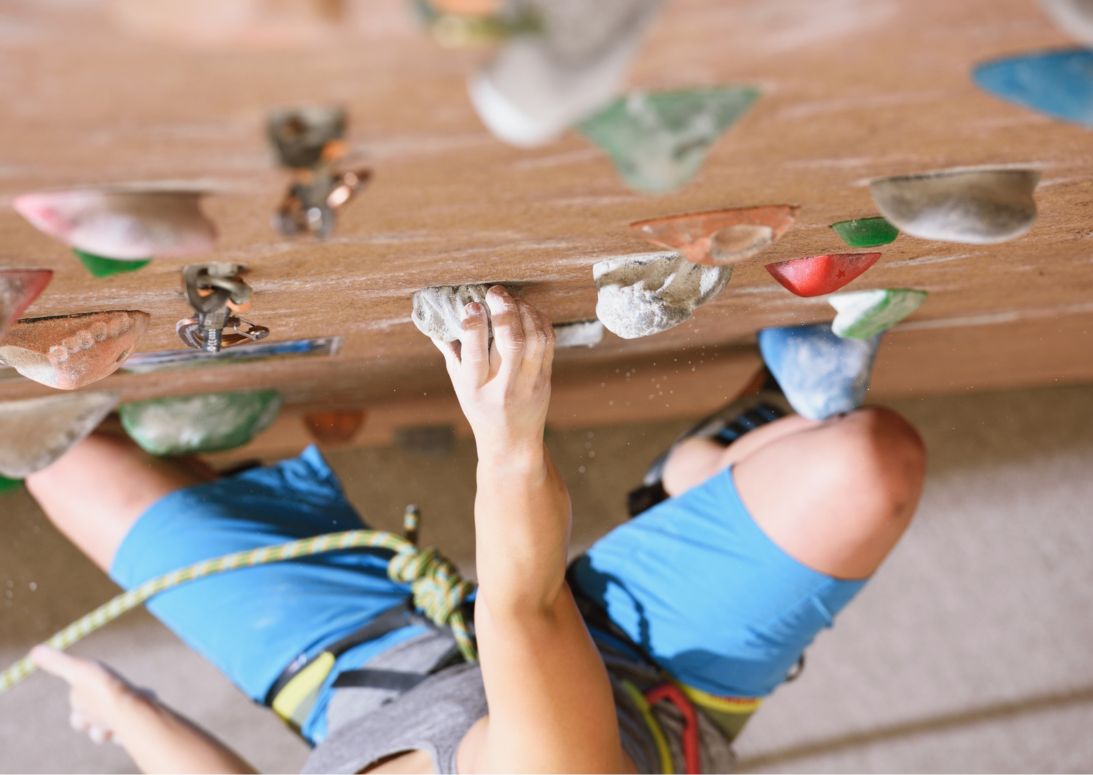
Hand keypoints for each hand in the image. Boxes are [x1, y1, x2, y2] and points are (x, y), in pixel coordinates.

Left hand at [31, 646, 151, 745]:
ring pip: (113, 728)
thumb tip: (34, 651)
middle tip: (105, 703)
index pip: (77, 710)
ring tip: (126, 702)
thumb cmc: (101, 688)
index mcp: (81, 712)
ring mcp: (117, 727)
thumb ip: (57, 662)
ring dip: (116, 720)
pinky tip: (147, 700)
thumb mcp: (77, 669)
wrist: (129, 706)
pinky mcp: (139, 725)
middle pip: (92, 725)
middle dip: (96, 718)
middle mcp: (97, 723)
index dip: (80, 702)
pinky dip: (141, 713)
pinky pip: (139, 721)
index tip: (87, 688)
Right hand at [433, 286, 554, 458]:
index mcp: (476, 388)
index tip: (471, 304)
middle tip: (494, 292)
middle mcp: (504, 386)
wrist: (513, 441)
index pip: (475, 354)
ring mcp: (529, 383)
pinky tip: (528, 309)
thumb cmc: (481, 410)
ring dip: (524, 312)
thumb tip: (434, 320)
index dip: (474, 326)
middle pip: (510, 342)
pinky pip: (547, 343)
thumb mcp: (460, 386)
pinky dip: (539, 321)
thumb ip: (451, 353)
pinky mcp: (546, 379)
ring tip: (511, 298)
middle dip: (504, 311)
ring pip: (533, 339)